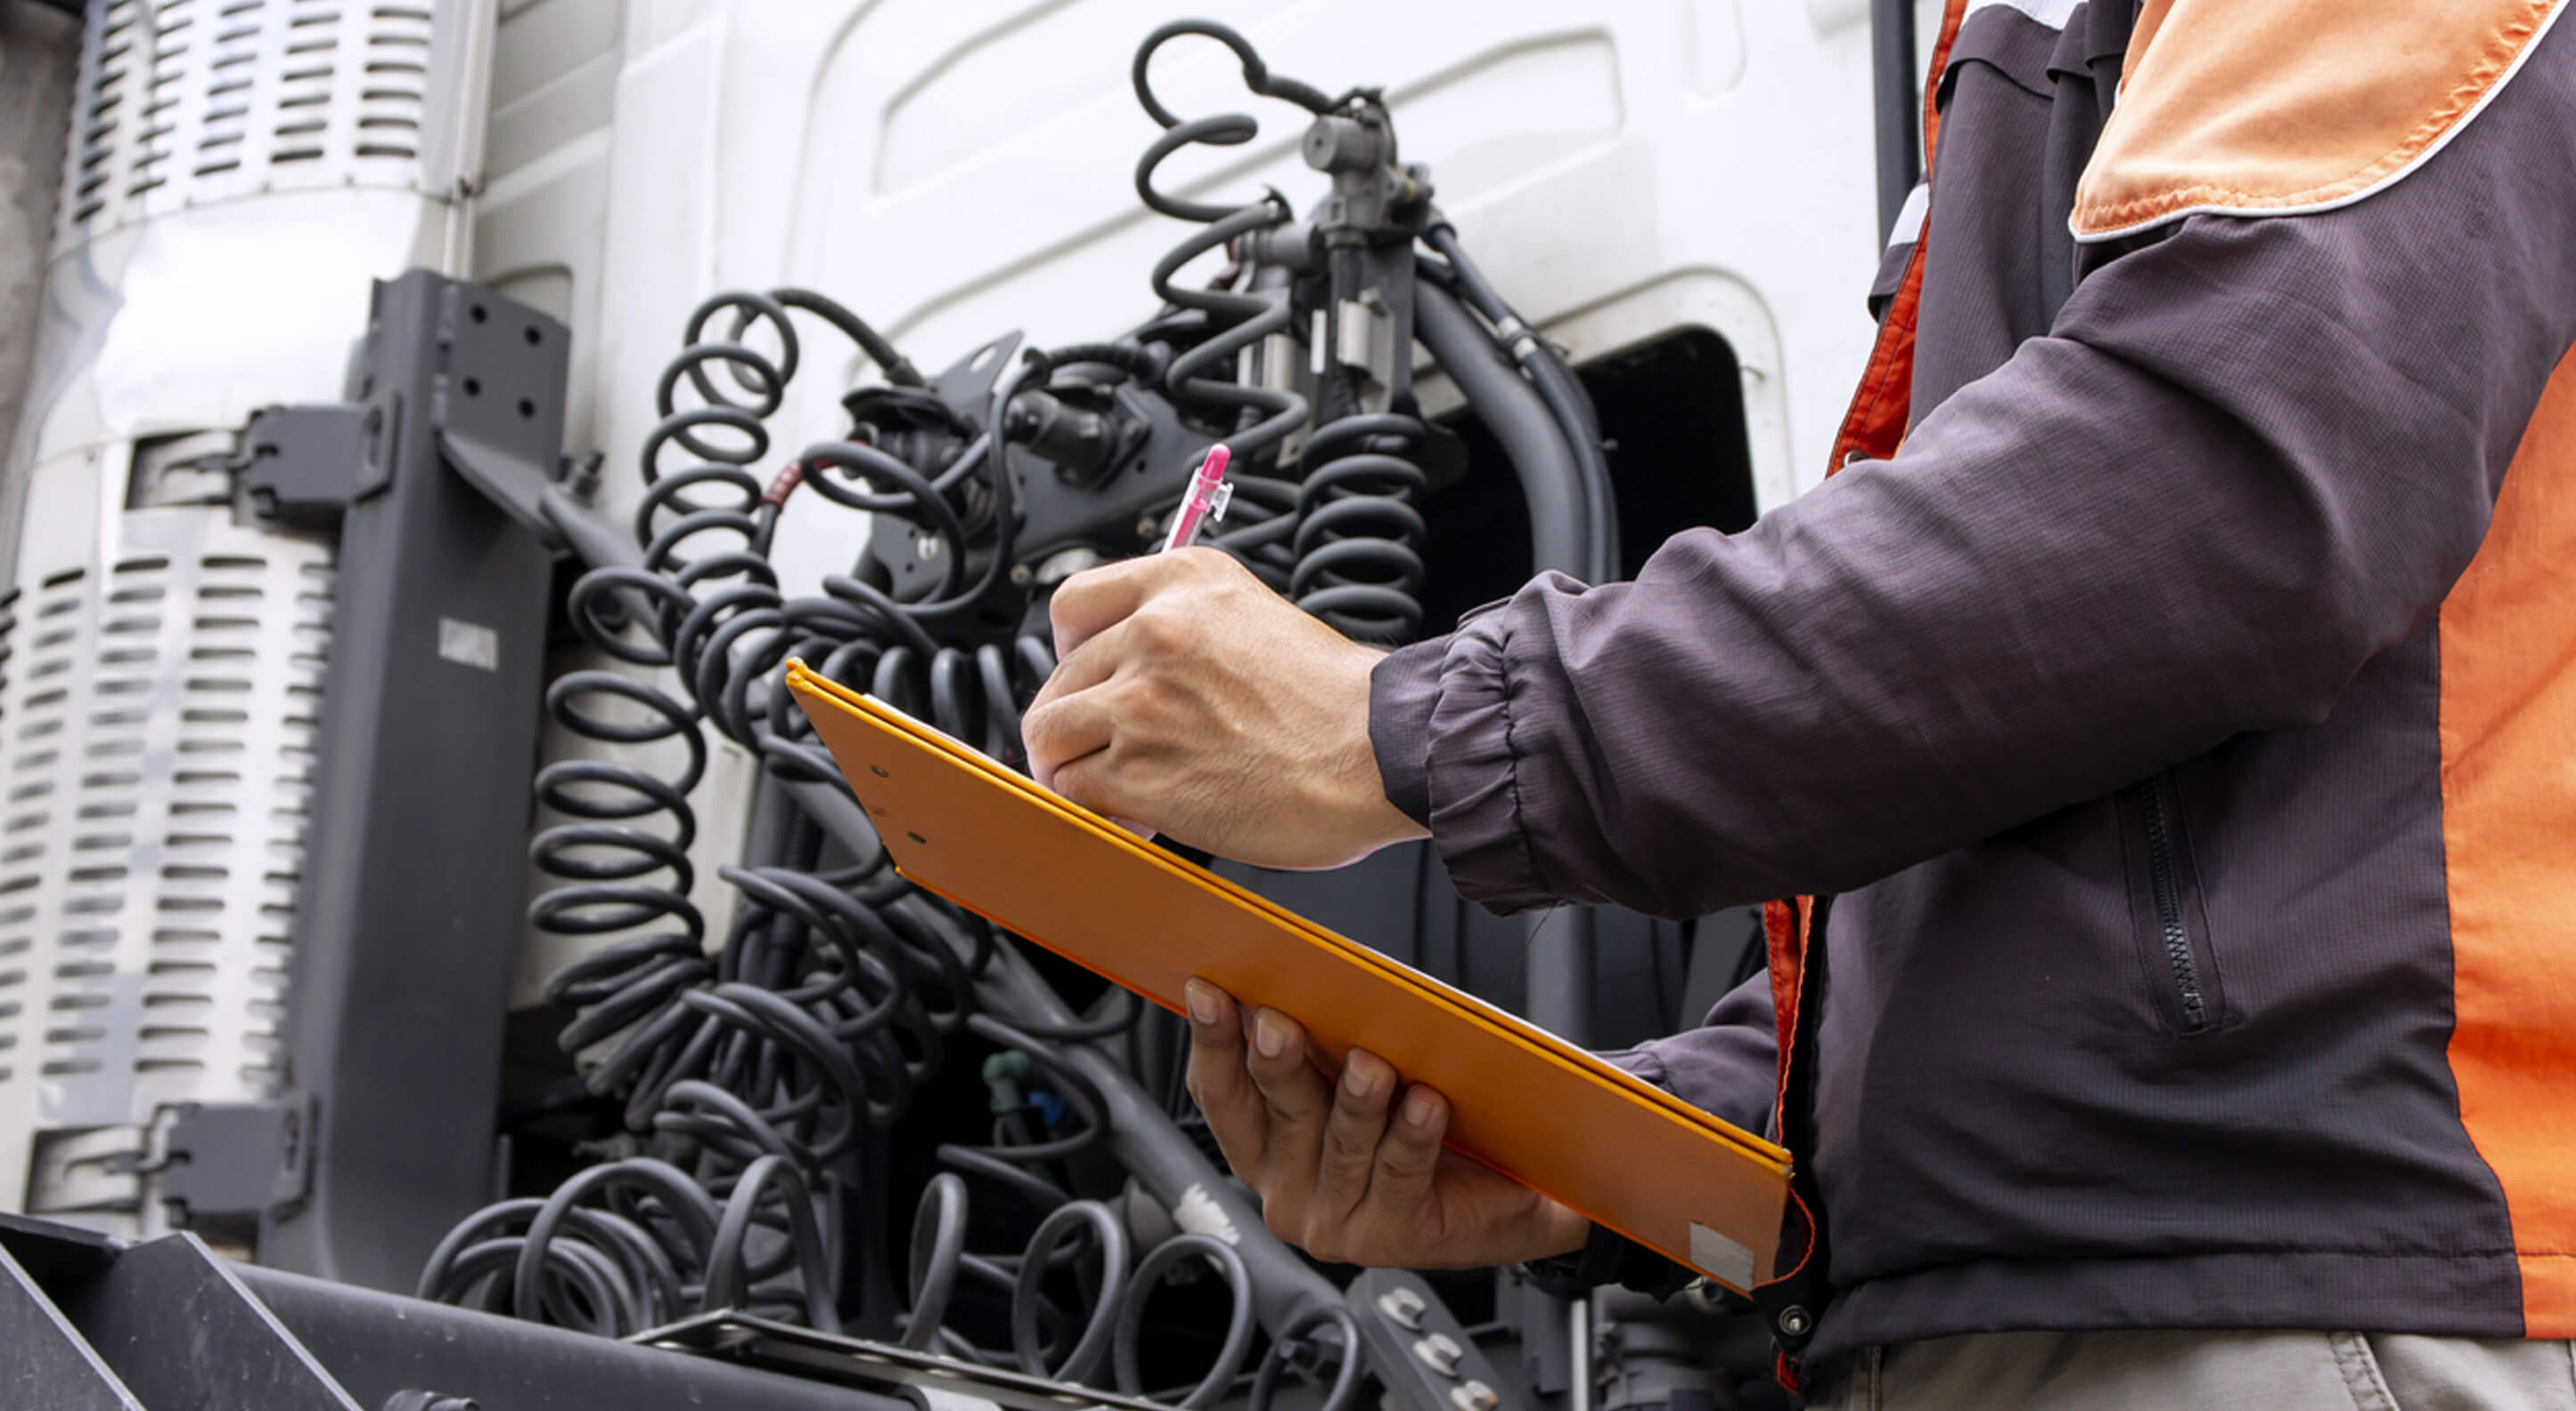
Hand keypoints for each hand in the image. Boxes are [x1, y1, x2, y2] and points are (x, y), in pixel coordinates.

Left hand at [1022, 549, 1426, 868]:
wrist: (1380, 751)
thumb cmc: (1338, 702)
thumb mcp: (1257, 618)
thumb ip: (1191, 631)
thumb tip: (1142, 668)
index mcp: (1183, 583)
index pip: (1072, 604)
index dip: (1067, 650)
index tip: (1082, 678)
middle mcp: (1153, 632)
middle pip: (1058, 679)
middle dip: (1076, 723)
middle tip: (1109, 754)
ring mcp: (1139, 701)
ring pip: (1050, 735)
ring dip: (1073, 769)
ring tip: (1115, 791)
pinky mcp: (1138, 770)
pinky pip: (1073, 791)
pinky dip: (1093, 811)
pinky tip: (1136, 818)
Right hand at [1181, 978, 1590, 1268]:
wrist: (1520, 1188)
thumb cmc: (1430, 1119)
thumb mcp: (1366, 1077)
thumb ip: (1327, 1046)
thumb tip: (1307, 979)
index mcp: (1266, 1150)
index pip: (1222, 1095)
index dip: (1212, 1043)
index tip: (1209, 990)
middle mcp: (1289, 1192)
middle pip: (1277, 1115)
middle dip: (1276, 1065)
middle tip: (1280, 1024)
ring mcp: (1336, 1224)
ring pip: (1341, 1145)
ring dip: (1357, 1101)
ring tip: (1372, 1064)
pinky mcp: (1392, 1238)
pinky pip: (1399, 1174)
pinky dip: (1413, 1136)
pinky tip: (1426, 1104)